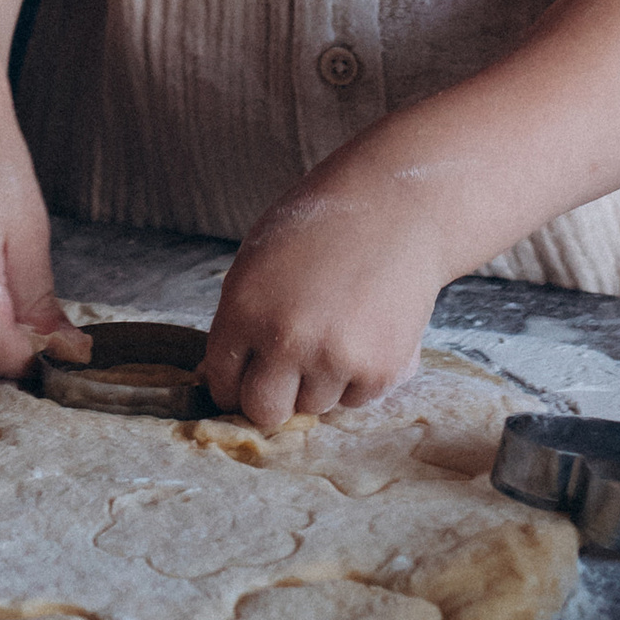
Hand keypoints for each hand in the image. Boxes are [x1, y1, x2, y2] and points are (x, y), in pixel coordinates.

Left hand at [204, 151, 451, 430]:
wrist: (397, 207)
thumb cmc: (322, 226)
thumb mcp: (259, 260)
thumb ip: (241, 318)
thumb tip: (222, 376)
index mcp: (245, 308)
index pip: (223, 382)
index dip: (233, 382)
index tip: (246, 379)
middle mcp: (285, 340)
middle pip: (264, 412)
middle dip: (273, 396)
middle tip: (289, 370)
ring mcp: (334, 358)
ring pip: (314, 405)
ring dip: (321, 381)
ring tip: (337, 328)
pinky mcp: (380, 371)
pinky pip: (356, 399)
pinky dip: (359, 376)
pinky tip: (366, 330)